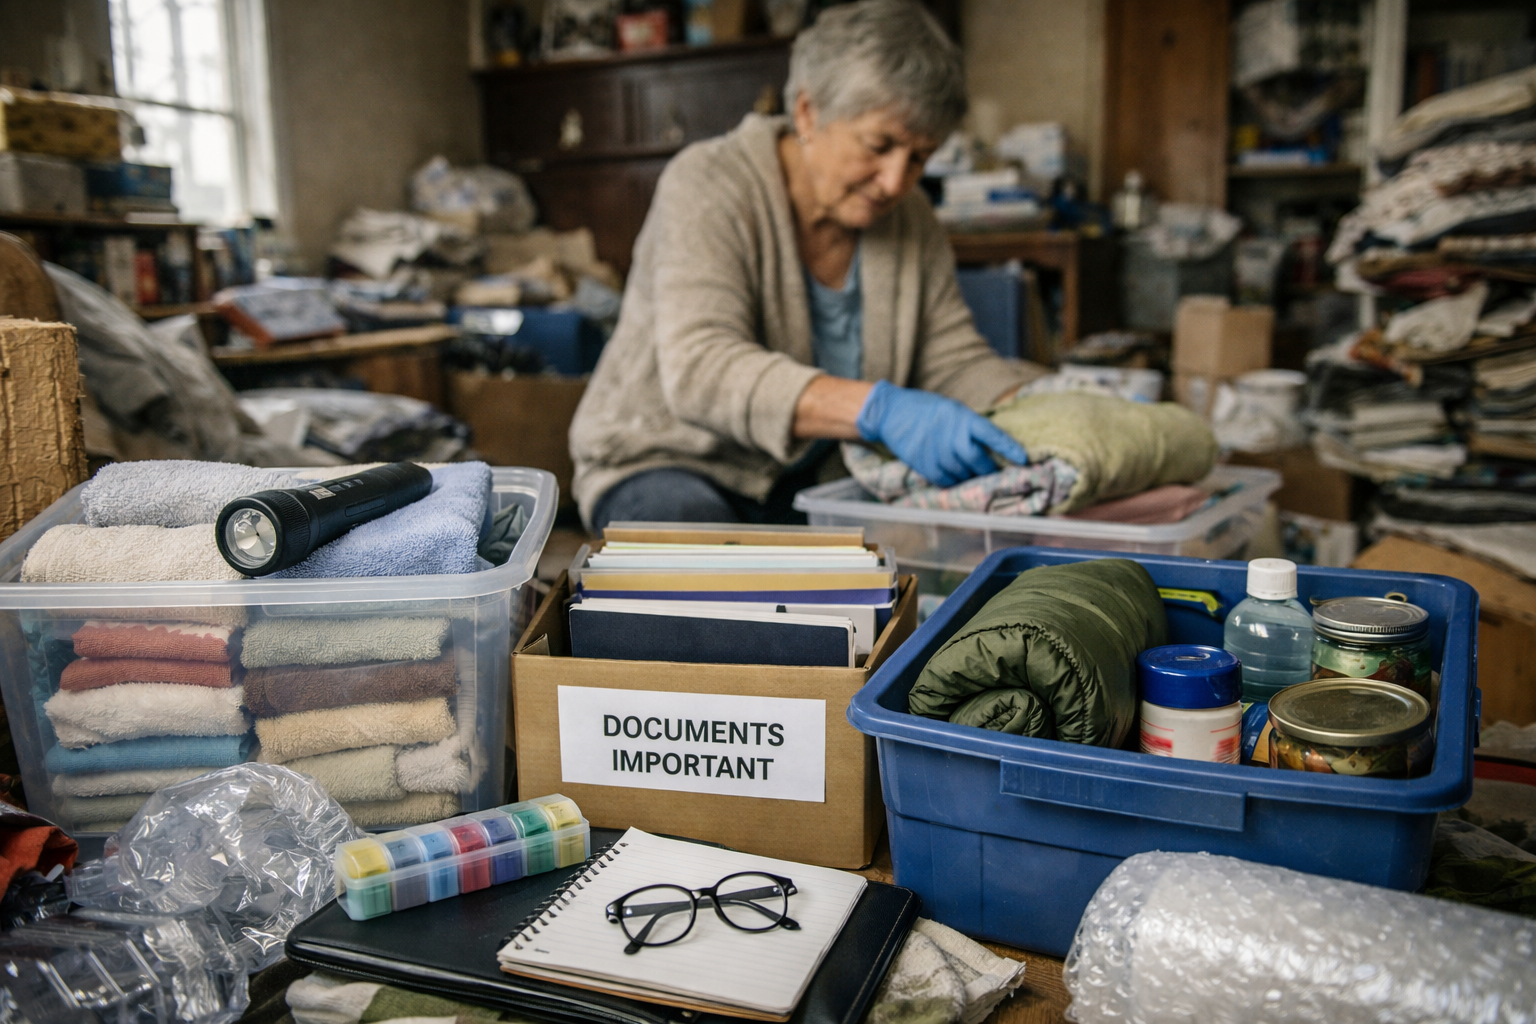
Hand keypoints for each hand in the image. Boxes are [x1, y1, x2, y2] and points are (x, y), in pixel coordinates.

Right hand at [855, 380, 1028, 486]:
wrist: (892, 414)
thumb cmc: (926, 409)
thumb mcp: (952, 409)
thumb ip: (970, 426)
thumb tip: (990, 446)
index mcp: (963, 418)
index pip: (993, 436)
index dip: (1010, 448)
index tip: (1023, 459)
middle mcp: (953, 437)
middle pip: (979, 461)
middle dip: (988, 469)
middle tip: (993, 471)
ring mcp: (939, 454)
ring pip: (964, 474)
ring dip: (971, 477)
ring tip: (971, 473)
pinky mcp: (926, 466)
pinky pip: (947, 481)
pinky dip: (954, 481)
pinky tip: (954, 475)